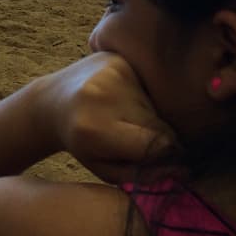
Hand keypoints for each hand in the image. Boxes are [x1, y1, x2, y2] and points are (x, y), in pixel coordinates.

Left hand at [35, 52, 178, 183]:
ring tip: (124, 118)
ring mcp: (111, 74)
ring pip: (156, 104)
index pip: (158, 145)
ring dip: (149, 115)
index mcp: (97, 130)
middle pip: (160, 125)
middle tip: (136, 138)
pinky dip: (142, 96)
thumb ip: (143, 176)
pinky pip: (149, 84)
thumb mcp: (104, 169)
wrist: (52, 102)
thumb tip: (184, 171)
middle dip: (157, 136)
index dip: (168, 155)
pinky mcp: (117, 59)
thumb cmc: (81, 143)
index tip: (166, 159)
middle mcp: (103, 97)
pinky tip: (123, 99)